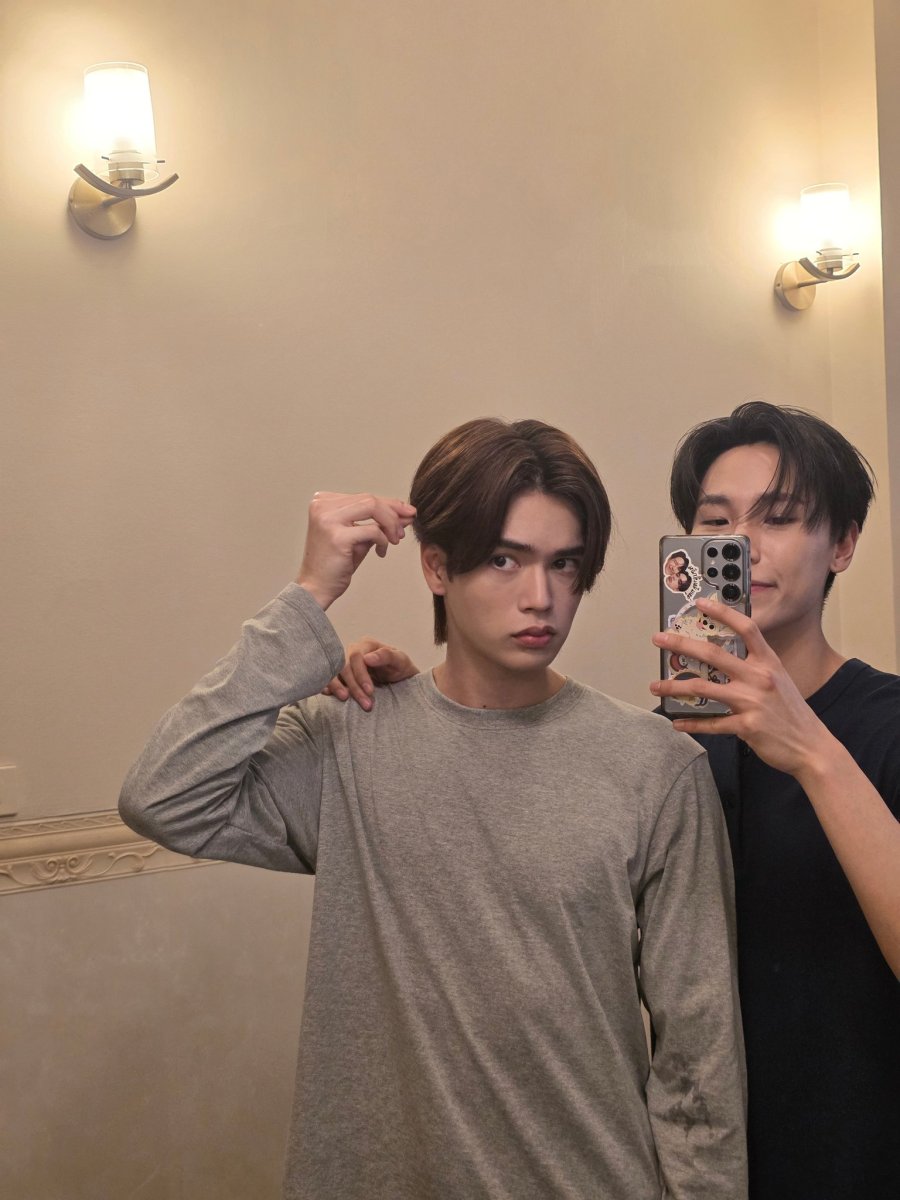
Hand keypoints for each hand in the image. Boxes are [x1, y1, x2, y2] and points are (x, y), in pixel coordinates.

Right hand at [296, 492, 415, 609]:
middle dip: (394, 512)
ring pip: (373, 508)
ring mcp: (328, 519)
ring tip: (395, 539)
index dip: (388, 504)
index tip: (406, 512)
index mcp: (323, 501)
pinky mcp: (337, 536)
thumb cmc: (335, 564)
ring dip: (391, 524)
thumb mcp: (358, 537)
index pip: (363, 497)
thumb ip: (376, 522)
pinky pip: (372, 530)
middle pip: (370, 500)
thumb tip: (403, 513)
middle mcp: (322, 506)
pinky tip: (381, 551)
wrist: (316, 587)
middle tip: (405, 526)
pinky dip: (383, 540)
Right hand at [323, 638, 420, 710]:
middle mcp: (353, 651)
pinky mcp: (342, 676)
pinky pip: (330, 679)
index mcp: (366, 645)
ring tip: (344, 699)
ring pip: (334, 672)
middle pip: (344, 666)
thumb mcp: (401, 660)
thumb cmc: (401, 668)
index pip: (356, 657)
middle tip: (366, 704)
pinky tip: (327, 693)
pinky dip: (328, 686)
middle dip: (353, 686)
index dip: (360, 674)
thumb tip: (367, 658)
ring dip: (338, 687)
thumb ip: (387, 656)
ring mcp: (345, 663)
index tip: (370, 691)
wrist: (400, 679)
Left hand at [650, 597, 833, 776]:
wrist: (813, 747)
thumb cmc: (793, 713)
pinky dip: (691, 723)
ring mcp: (752, 702)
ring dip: (674, 687)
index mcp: (768, 663)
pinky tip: (677, 722)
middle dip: (681, 644)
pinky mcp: (747, 726)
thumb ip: (755, 669)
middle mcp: (759, 678)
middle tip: (659, 639)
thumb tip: (724, 661)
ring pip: (703, 688)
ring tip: (655, 687)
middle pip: (713, 653)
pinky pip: (711, 723)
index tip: (700, 603)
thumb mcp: (779, 681)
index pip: (746, 628)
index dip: (723, 612)